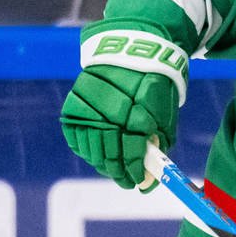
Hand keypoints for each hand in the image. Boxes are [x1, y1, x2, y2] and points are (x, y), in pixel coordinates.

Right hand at [60, 64, 180, 188]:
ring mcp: (87, 109)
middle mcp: (108, 111)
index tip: (139, 182)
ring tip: (113, 170)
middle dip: (119, 172)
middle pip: (109, 153)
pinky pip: (75, 138)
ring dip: (102, 164)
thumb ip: (156, 146)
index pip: (132, 152)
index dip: (135, 171)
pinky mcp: (72, 106)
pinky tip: (97, 155)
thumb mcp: (163, 115)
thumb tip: (149, 180)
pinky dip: (86, 150)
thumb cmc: (152, 88)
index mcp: (137, 112)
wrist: (129, 54)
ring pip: (90, 149)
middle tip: (126, 181)